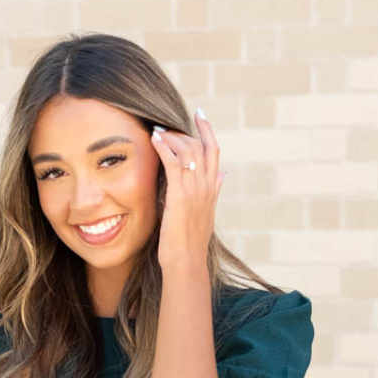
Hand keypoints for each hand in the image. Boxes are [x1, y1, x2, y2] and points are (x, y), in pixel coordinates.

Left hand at [150, 109, 226, 268]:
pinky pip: (172, 163)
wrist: (187, 262)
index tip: (200, 114)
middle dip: (182, 132)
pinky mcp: (180, 195)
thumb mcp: (207, 213)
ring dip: (170, 137)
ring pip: (186, 150)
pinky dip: (163, 147)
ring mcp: (194, 189)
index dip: (207, 130)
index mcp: (213, 189)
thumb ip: (215, 190)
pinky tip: (154, 140)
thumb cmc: (192, 243)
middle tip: (165, 125)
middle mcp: (206, 186)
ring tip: (156, 131)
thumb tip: (223, 174)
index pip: (214, 151)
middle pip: (199, 146)